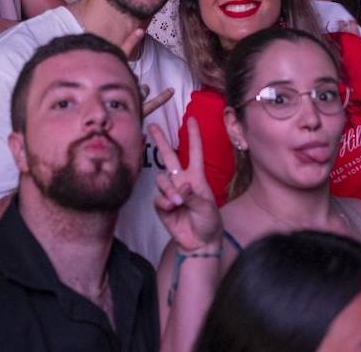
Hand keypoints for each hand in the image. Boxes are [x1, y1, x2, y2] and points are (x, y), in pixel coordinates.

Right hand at [150, 118, 222, 252]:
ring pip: (161, 179)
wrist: (200, 242)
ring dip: (169, 189)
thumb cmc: (208, 221)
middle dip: (160, 140)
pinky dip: (165, 202)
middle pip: (168, 156)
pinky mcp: (162, 205)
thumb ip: (193, 196)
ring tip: (178, 202)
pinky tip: (172, 208)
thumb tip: (181, 187)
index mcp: (196, 177)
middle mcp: (181, 181)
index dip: (193, 136)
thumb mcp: (207, 207)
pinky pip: (158, 197)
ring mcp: (170, 192)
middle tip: (152, 126)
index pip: (195, 152)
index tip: (192, 119)